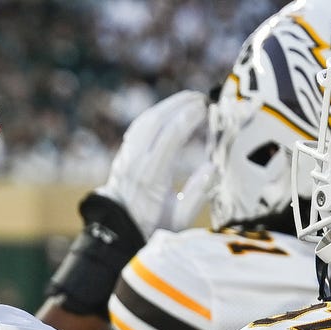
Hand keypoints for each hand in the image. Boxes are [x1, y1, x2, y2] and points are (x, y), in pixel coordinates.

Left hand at [95, 90, 210, 236]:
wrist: (116, 230)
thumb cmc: (151, 225)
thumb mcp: (179, 219)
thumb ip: (197, 193)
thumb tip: (214, 167)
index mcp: (151, 178)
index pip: (169, 138)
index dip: (188, 118)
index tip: (205, 108)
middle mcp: (135, 163)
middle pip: (156, 122)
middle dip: (179, 105)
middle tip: (201, 98)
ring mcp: (126, 157)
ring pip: (145, 121)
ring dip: (167, 106)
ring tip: (189, 100)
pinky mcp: (123, 154)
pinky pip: (138, 127)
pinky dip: (155, 114)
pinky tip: (169, 111)